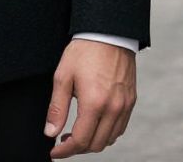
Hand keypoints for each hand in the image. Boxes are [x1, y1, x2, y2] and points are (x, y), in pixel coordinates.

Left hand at [44, 39, 136, 156]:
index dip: (65, 151)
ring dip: (92, 142)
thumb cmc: (84, 51)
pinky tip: (94, 123)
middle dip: (78, 148)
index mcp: (94, 102)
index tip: (55, 152)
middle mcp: (113, 108)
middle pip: (96, 144)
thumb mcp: (63, 76)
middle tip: (63, 142)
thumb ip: (57, 107)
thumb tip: (51, 132)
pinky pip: (120, 128)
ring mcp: (124, 106)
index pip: (80, 140)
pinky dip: (106, 133)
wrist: (108, 32)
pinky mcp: (131, 101)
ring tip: (77, 132)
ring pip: (109, 139)